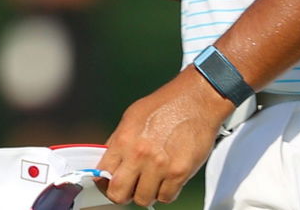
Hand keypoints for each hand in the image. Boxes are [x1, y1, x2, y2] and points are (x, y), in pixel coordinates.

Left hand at [96, 69, 232, 204]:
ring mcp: (160, 166)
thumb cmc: (166, 105)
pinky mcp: (179, 173)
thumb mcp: (132, 117)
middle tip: (129, 187)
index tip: (109, 183)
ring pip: (143, 199)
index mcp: (124, 140)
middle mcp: (139, 155)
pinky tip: (166, 180)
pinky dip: (166, 192)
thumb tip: (110, 159)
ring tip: (151, 180)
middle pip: (118, 194)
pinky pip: (166, 198)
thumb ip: (119, 140)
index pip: (103, 173)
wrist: (195, 100)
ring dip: (146, 193)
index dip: (105, 182)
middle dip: (122, 194)